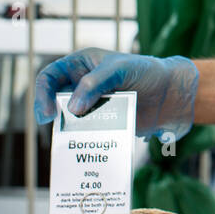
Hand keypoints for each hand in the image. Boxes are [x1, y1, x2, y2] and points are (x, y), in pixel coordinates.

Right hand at [34, 48, 199, 143]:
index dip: (42, 94)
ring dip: (67, 130)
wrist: (171, 93)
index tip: (48, 113)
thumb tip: (73, 108)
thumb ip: (95, 84)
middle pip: (54, 100)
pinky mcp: (102, 123)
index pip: (50, 77)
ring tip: (70, 140)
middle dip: (51, 113)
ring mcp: (91, 105)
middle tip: (52, 125)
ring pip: (68, 120)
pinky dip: (83, 141)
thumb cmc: (147, 72)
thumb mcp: (120, 70)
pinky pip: (86, 133)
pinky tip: (85, 148)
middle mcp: (81, 85)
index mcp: (81, 65)